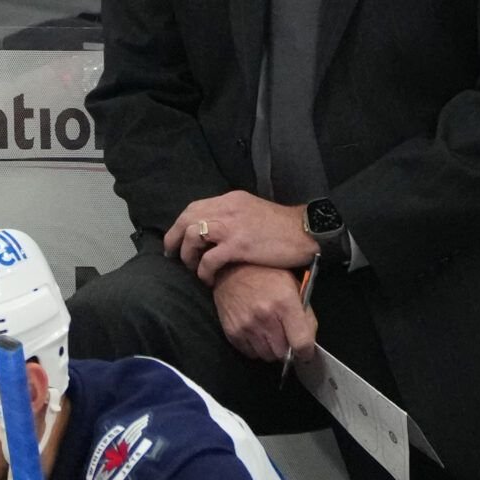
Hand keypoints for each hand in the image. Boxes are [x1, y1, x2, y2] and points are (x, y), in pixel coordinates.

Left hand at [167, 191, 316, 282]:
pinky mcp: (239, 245)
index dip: (180, 224)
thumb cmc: (284, 227)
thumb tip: (217, 231)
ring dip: (188, 255)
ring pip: (193, 236)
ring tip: (193, 269)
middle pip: (188, 218)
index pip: (195, 207)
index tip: (176, 240)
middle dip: (174, 238)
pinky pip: (209, 259)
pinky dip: (203, 271)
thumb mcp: (254, 213)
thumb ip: (235, 217)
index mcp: (232, 200)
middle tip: (172, 256)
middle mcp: (228, 208)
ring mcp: (232, 226)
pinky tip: (208, 279)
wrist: (307, 232)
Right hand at [212, 263, 315, 362]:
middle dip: (287, 348)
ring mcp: (247, 326)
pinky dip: (256, 347)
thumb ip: (305, 314)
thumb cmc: (266, 275)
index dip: (306, 351)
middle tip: (285, 335)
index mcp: (285, 302)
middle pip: (283, 354)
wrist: (231, 270)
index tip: (305, 352)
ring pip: (267, 356)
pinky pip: (251, 354)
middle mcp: (265, 316)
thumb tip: (309, 341)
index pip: (301, 342)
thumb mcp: (293, 285)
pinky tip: (256, 331)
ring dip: (271, 348)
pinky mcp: (233, 332)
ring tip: (269, 331)